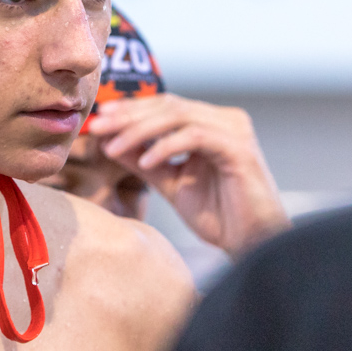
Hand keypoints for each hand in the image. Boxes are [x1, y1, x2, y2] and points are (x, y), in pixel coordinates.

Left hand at [86, 94, 289, 254]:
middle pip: (168, 105)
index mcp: (212, 124)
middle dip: (128, 116)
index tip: (98, 123)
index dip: (129, 111)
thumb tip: (110, 143)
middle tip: (97, 128)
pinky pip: (194, 137)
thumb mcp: (172, 184)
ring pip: (178, 116)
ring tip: (113, 148)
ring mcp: (234, 131)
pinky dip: (165, 147)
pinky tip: (145, 163)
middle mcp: (226, 120)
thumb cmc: (220, 216)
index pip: (165, 106)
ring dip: (140, 131)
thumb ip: (145, 161)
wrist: (254, 244)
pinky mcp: (239, 148)